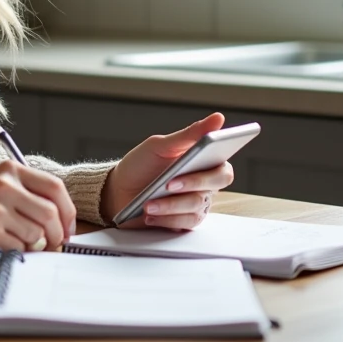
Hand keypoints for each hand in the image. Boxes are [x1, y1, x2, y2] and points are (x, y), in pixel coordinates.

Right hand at [0, 160, 75, 254]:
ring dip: (35, 246)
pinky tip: (3, 247)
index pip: (55, 188)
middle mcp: (4, 186)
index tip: (67, 228)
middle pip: (50, 214)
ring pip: (37, 235)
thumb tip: (61, 220)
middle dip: (57, 235)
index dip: (68, 211)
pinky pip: (19, 249)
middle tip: (54, 245)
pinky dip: (18, 254)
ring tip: (20, 244)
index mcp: (9, 170)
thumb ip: (25, 193)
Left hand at [101, 113, 235, 229]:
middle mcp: (204, 184)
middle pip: (216, 184)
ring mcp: (195, 204)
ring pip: (196, 205)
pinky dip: (166, 219)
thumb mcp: (160, 145)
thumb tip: (218, 118)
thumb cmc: (141, 165)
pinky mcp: (184, 222)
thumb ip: (189, 135)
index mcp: (203, 162)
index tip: (208, 149)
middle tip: (170, 183)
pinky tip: (149, 214)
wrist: (118, 191)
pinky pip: (184, 223)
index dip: (224, 157)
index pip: (224, 164)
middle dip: (193, 182)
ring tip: (149, 204)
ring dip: (170, 205)